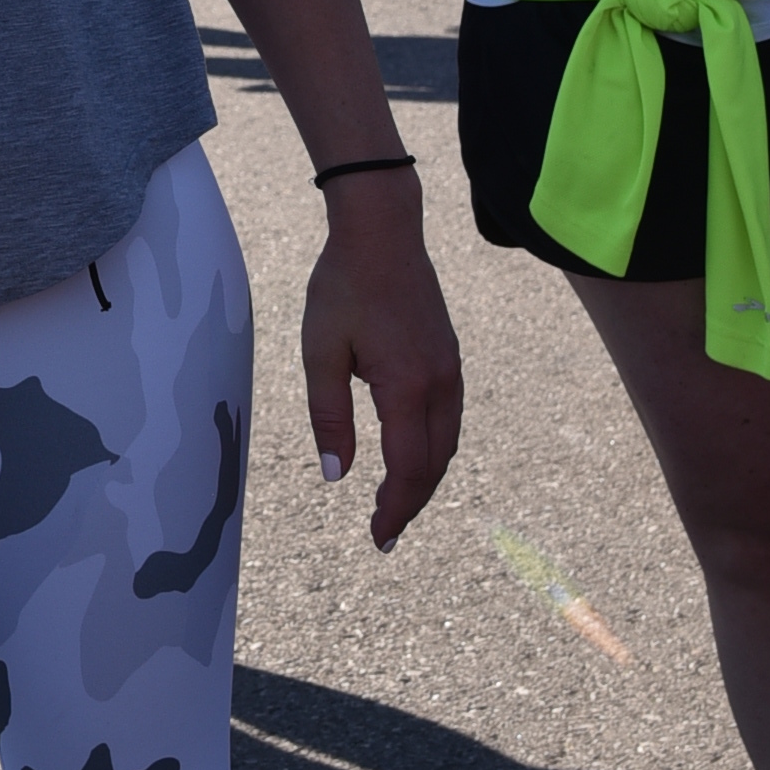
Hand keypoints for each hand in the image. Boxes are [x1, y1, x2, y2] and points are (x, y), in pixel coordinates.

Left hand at [300, 178, 464, 548]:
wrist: (383, 231)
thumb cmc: (343, 286)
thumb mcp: (320, 352)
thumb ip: (329, 416)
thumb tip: (336, 474)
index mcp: (406, 386)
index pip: (408, 469)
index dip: (395, 509)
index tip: (378, 538)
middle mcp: (438, 383)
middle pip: (434, 464)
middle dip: (411, 504)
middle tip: (385, 533)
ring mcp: (450, 369)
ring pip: (447, 443)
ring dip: (425, 478)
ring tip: (397, 503)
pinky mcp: (450, 357)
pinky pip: (449, 418)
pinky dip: (433, 448)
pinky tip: (413, 454)